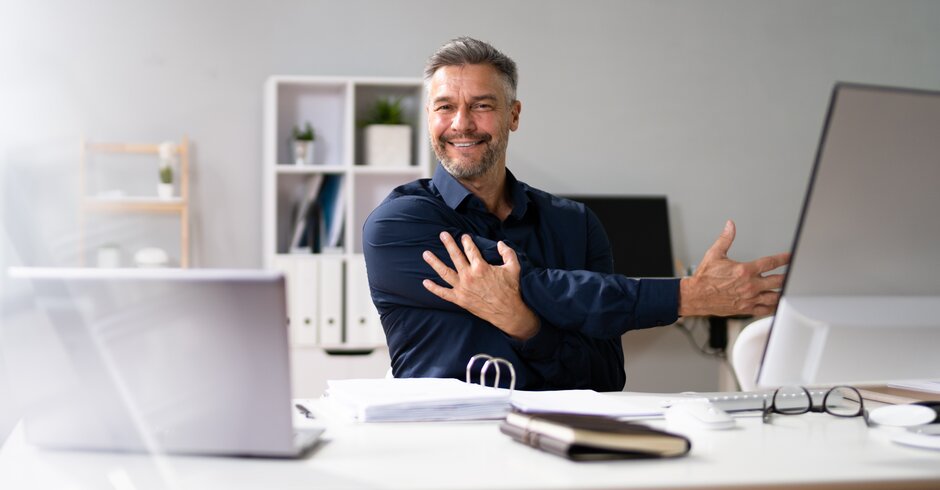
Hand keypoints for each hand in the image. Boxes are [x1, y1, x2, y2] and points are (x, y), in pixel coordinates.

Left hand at [422, 232, 539, 339]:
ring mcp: (462, 288)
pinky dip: (434, 288)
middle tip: (442, 235)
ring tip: (426, 254)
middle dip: (448, 244)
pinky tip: (425, 282)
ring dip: (434, 262)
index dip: (467, 241)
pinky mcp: (460, 299)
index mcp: (481, 267)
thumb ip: (507, 252)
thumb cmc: (511, 289)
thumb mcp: (514, 267)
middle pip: (455, 256)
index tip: (464, 236)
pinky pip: (443, 293)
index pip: (471, 250)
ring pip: (444, 272)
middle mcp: (469, 276)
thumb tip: (500, 243)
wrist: (508, 312)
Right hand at [679, 220, 789, 316]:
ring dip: (782, 292)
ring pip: (774, 296)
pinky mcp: (745, 309)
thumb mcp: (714, 254)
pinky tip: (777, 303)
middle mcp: (749, 285)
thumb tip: (730, 225)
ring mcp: (749, 298)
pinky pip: (765, 309)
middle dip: (788, 276)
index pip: (771, 262)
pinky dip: (773, 306)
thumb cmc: (704, 277)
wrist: (695, 296)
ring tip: (789, 289)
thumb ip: (725, 239)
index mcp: (744, 270)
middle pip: (778, 280)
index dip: (784, 258)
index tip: (791, 256)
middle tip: (794, 274)